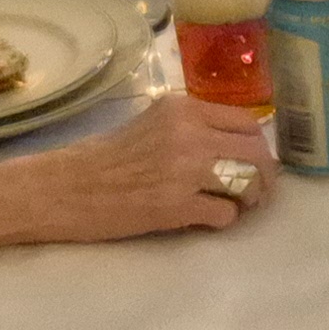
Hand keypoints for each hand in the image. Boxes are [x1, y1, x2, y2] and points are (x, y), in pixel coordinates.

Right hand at [0, 96, 276, 251]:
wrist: (64, 187)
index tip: (255, 162)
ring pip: (248, 183)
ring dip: (247, 200)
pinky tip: (203, 219)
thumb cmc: (105, 158)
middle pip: (256, 153)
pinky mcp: (176, 206)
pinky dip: (221, 221)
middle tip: (255, 193)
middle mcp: (189, 133)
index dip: (259, 146)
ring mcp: (184, 170)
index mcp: (183, 109)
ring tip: (233, 206)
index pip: (247, 122)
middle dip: (264, 176)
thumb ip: (193, 128)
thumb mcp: (152, 124)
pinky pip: (225, 215)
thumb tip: (238, 146)